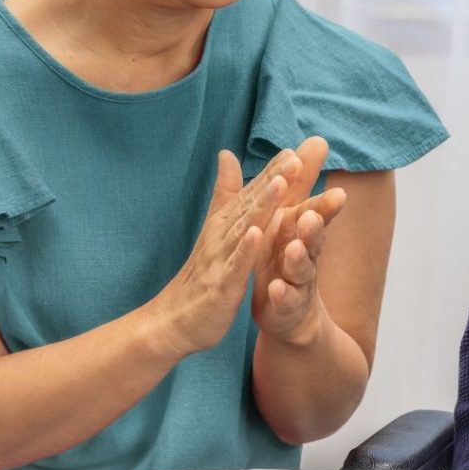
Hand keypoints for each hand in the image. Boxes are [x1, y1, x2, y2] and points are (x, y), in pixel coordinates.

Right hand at [150, 148, 301, 357]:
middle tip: (294, 158)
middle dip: (273, 180)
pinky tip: (258, 234)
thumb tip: (227, 153)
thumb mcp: (216, 228)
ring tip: (280, 183)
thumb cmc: (202, 272)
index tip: (294, 149)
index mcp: (227, 222)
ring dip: (262, 205)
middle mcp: (223, 234)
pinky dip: (245, 249)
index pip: (252, 192)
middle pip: (251, 203)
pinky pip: (235, 265)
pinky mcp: (221, 284)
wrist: (174, 320)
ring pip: (245, 228)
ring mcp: (221, 258)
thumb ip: (226, 192)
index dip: (272, 170)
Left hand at [251, 137, 346, 341]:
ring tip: (293, 248)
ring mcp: (297, 281)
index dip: (324, 202)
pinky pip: (284, 300)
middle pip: (314, 238)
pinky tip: (276, 289)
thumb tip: (316, 140)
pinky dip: (281, 294)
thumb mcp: (290, 216)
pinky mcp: (285, 306)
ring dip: (298, 258)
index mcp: (300, 231)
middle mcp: (305, 253)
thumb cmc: (286, 256)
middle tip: (313, 215)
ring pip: (301, 269)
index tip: (336, 189)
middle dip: (316, 226)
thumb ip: (299, 182)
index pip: (316, 212)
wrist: (289, 312)